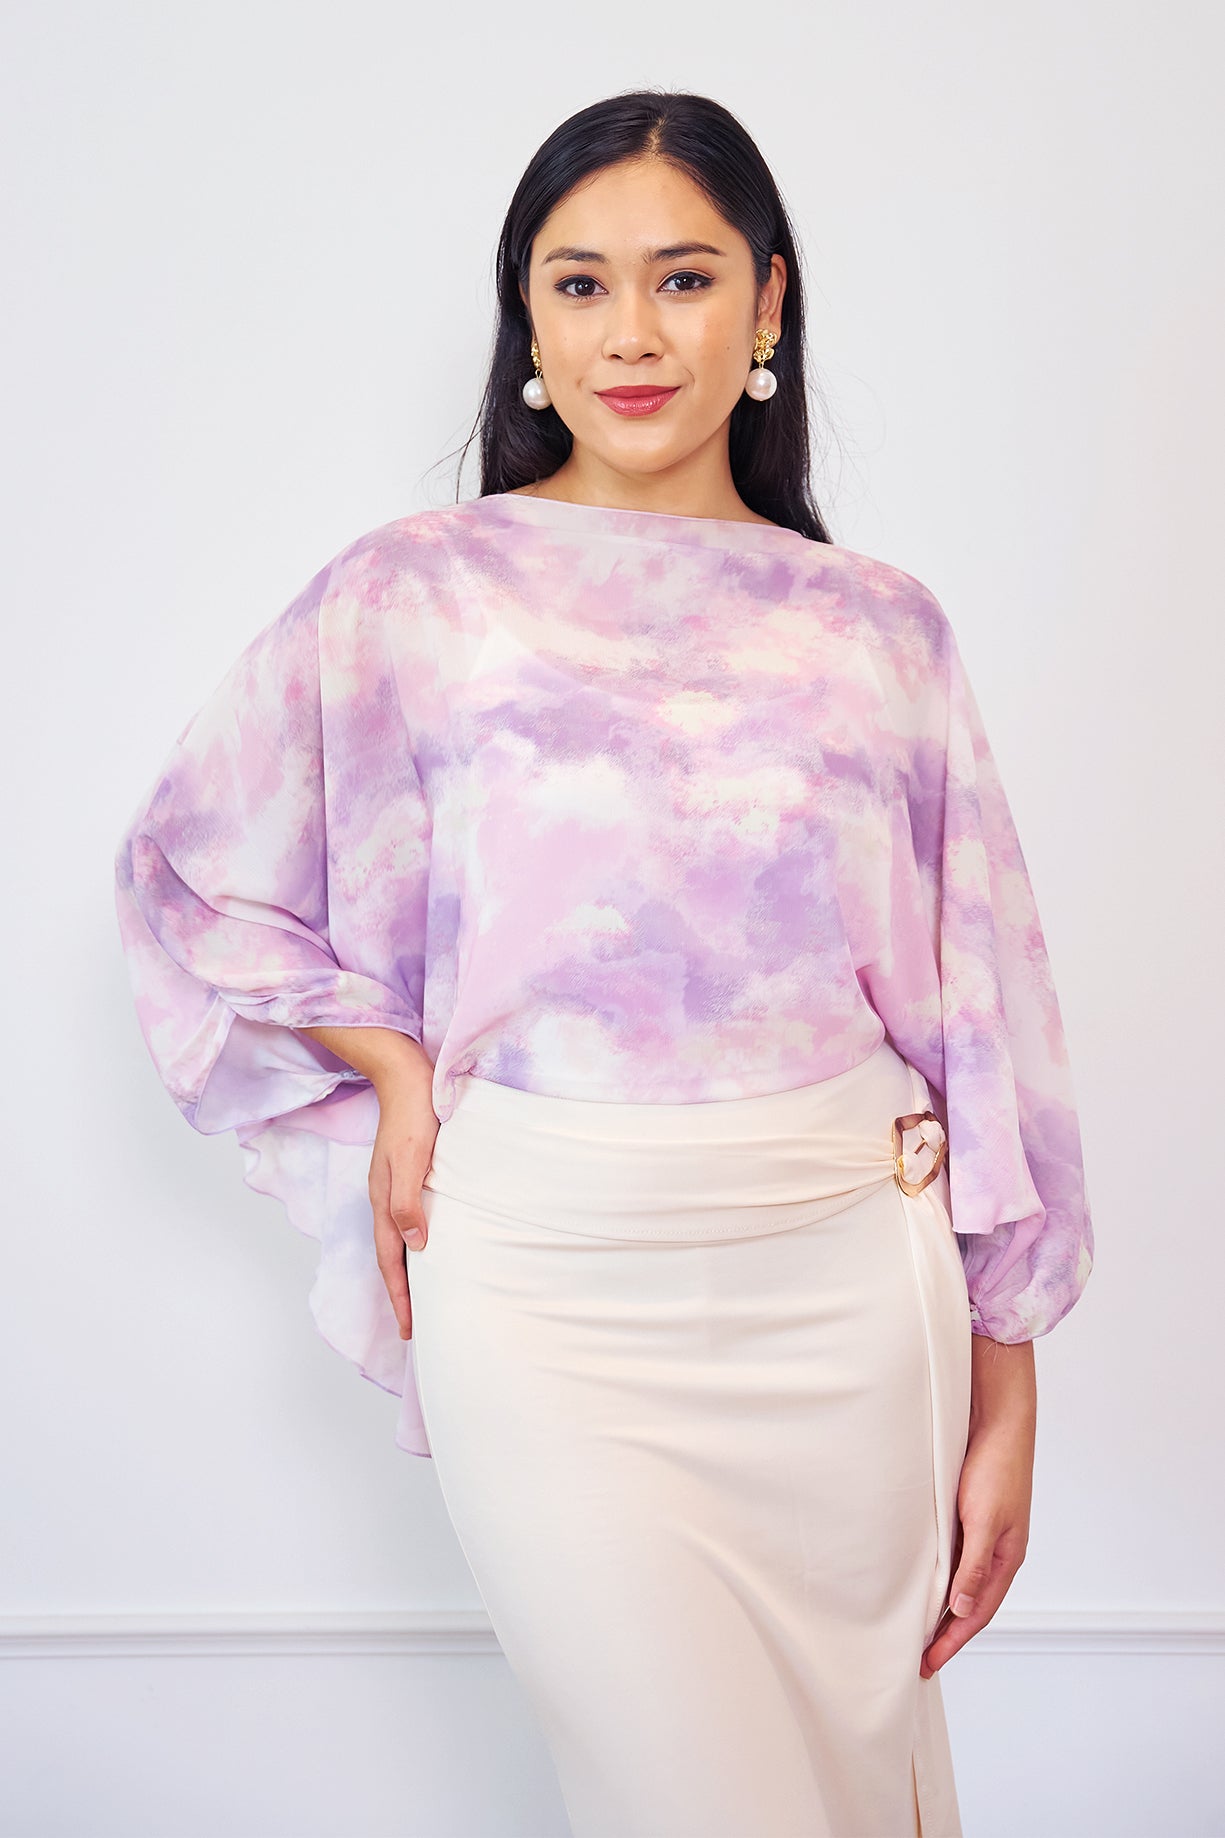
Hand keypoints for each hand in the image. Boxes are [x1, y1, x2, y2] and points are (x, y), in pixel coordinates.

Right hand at [367, 1080, 439, 1341]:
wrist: (407, 1076)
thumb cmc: (414, 1116)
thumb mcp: (413, 1161)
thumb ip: (409, 1203)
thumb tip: (415, 1246)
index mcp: (383, 1200)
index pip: (390, 1261)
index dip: (400, 1296)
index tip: (410, 1329)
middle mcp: (383, 1198)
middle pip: (389, 1256)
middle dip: (400, 1293)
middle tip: (413, 1326)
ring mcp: (392, 1186)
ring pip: (396, 1240)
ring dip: (405, 1271)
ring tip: (418, 1295)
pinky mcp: (403, 1174)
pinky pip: (404, 1220)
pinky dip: (411, 1243)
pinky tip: (426, 1244)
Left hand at [919, 1341, 1034, 1677]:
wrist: (1000, 1420)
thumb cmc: (996, 1467)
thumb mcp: (983, 1519)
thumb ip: (973, 1565)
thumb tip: (961, 1608)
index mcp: (1006, 1558)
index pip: (976, 1613)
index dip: (952, 1640)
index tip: (928, 1664)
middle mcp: (997, 1551)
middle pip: (971, 1604)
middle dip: (948, 1633)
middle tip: (920, 1658)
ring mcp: (985, 1534)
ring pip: (963, 1582)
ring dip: (945, 1608)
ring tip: (921, 1629)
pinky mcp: (972, 1514)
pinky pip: (957, 1558)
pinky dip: (943, 1578)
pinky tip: (926, 1581)